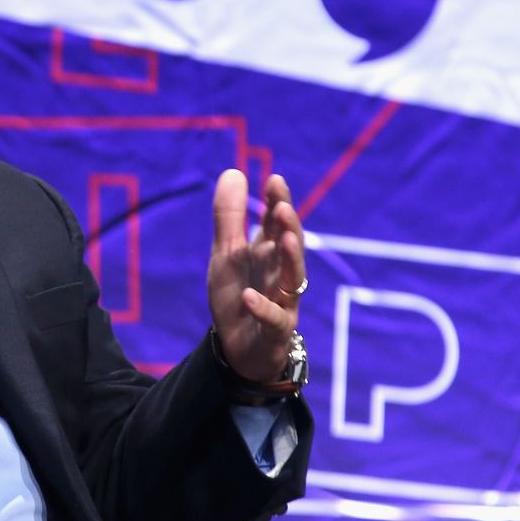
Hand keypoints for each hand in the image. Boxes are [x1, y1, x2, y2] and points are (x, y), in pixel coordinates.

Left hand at [207, 169, 306, 383]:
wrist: (238, 348)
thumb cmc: (238, 294)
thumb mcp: (226, 254)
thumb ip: (230, 217)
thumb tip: (234, 171)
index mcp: (268, 253)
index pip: (277, 223)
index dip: (278, 202)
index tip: (274, 180)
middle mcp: (280, 274)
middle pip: (291, 246)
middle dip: (289, 226)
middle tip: (283, 206)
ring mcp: (282, 301)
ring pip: (292, 279)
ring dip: (289, 259)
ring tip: (283, 239)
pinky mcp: (276, 331)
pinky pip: (272, 318)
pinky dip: (262, 308)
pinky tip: (250, 297)